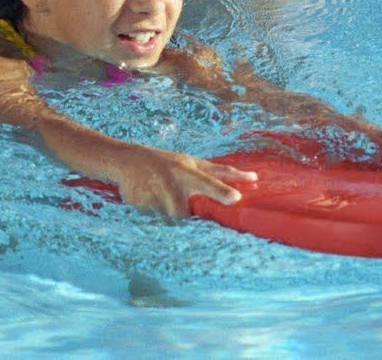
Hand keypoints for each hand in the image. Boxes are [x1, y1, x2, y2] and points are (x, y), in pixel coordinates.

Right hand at [108, 145, 257, 217]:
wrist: (128, 160)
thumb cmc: (167, 162)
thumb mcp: (192, 163)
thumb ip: (220, 173)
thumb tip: (254, 179)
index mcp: (186, 171)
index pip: (208, 182)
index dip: (222, 191)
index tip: (236, 198)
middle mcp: (171, 182)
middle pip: (184, 214)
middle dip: (183, 216)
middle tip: (177, 207)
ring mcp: (153, 195)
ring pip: (168, 221)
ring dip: (168, 217)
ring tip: (160, 200)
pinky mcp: (138, 205)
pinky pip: (152, 222)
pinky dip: (154, 217)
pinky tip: (148, 202)